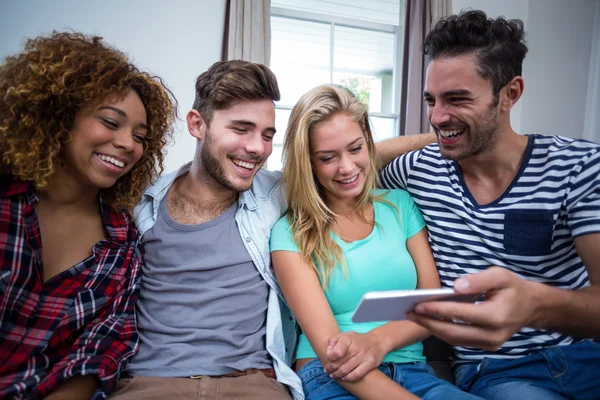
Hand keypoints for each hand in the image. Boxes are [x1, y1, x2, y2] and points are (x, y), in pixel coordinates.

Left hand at [323, 331, 385, 380]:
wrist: (377, 341)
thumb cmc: (357, 340)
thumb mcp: (345, 335)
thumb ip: (334, 340)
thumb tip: (328, 350)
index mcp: (348, 338)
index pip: (336, 352)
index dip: (330, 358)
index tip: (328, 360)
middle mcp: (356, 347)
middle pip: (340, 362)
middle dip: (331, 368)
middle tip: (327, 371)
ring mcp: (364, 355)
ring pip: (347, 369)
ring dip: (338, 374)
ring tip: (333, 375)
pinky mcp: (371, 363)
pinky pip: (357, 374)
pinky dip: (349, 378)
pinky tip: (344, 378)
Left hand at [407, 267, 538, 350]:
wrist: (531, 307)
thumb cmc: (513, 288)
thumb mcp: (500, 275)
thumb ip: (478, 280)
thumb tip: (456, 286)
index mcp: (496, 316)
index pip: (461, 314)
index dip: (438, 310)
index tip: (419, 304)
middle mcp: (493, 335)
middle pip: (454, 332)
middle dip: (429, 323)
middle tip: (409, 313)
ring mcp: (490, 344)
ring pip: (454, 340)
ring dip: (432, 329)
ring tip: (413, 317)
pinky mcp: (486, 346)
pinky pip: (460, 341)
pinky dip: (442, 332)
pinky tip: (429, 322)